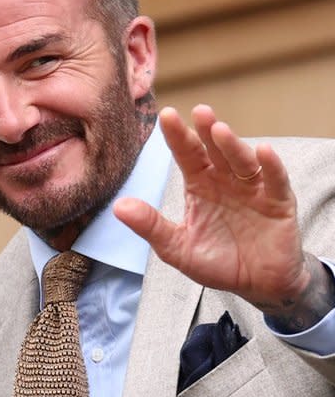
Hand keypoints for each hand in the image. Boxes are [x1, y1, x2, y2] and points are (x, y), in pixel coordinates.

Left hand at [113, 104, 332, 329]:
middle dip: (206, 131)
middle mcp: (226, 181)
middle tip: (198, 111)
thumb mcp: (176, 247)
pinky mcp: (278, 202)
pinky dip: (271, 166)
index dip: (177, 136)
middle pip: (215, 150)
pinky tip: (264, 151)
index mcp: (200, 185)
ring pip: (242, 161)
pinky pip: (275, 180)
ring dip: (232, 145)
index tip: (166, 115)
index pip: (187, 155)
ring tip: (219, 129)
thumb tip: (118, 206)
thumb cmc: (215, 261)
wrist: (255, 285)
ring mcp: (253, 189)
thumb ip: (151, 226)